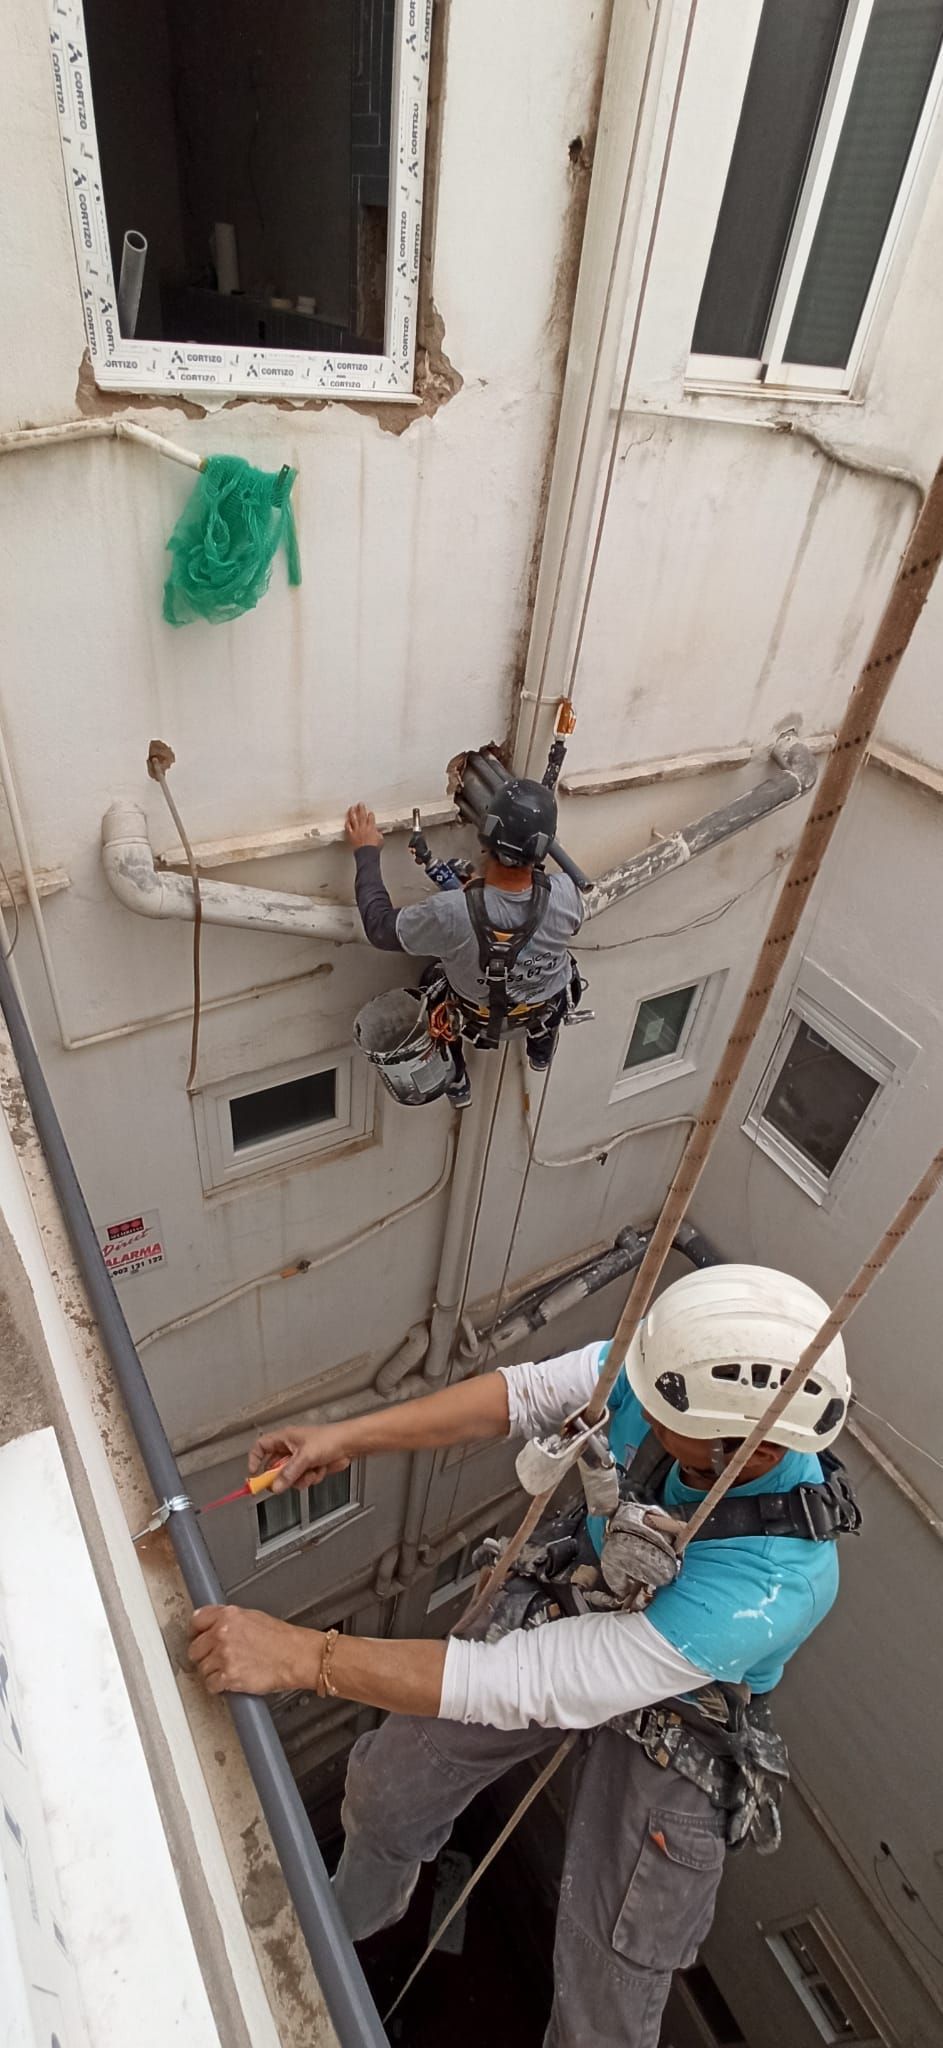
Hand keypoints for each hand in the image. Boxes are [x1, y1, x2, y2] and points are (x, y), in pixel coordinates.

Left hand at [189, 1604, 321, 1695]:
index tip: (196, 1638)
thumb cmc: (281, 1638)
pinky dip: (217, 1686)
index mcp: (228, 1616)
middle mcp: (222, 1633)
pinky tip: (228, 1681)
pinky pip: (210, 1684)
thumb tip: (214, 1626)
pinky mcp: (228, 1676)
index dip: (195, 1632)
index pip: (196, 1620)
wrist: (295, 1656)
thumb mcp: (253, 1617)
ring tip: (227, 1670)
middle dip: (203, 1655)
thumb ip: (229, 1620)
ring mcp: (224, 1655)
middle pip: (195, 1648)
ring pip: (202, 1668)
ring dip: (212, 1672)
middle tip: (214, 1659)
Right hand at [248, 1424, 351, 1493]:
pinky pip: (302, 1480)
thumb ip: (289, 1473)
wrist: (349, 1444)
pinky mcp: (309, 1468)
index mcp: (285, 1438)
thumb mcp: (305, 1456)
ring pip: (289, 1477)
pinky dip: (310, 1478)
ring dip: (299, 1479)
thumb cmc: (330, 1438)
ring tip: (310, 1471)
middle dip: (281, 1476)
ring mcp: (300, 1459)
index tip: (253, 1473)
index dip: (254, 1459)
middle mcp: (290, 1449)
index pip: (261, 1447)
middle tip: (282, 1482)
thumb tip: (276, 1486)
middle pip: (274, 1467)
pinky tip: (319, 1470)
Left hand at [345, 803, 382, 849]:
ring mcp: (357, 830)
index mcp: (371, 827)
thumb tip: (379, 833)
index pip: (371, 818)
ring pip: (354, 819)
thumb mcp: (380, 839)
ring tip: (351, 808)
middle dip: (361, 808)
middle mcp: (363, 827)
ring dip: (352, 812)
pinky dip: (347, 823)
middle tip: (360, 803)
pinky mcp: (351, 835)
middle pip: (362, 815)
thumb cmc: (374, 848)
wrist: (367, 854)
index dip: (370, 814)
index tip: (370, 812)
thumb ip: (379, 834)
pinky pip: (348, 827)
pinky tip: (346, 820)